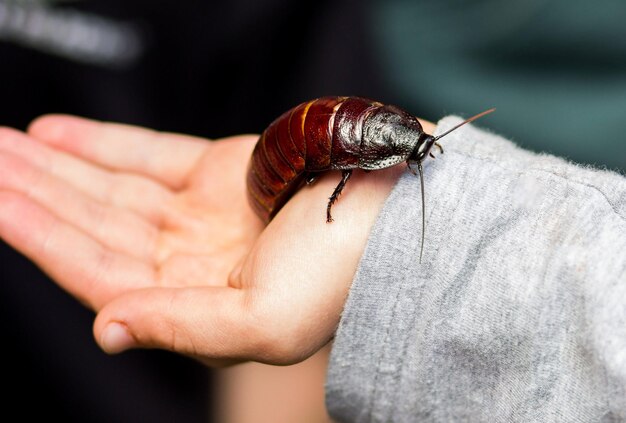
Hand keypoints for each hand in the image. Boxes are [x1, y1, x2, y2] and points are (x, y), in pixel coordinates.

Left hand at [0, 115, 432, 364]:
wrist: (397, 216)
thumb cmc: (344, 275)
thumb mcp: (266, 323)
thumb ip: (183, 328)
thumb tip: (106, 329)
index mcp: (195, 304)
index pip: (99, 273)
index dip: (44, 239)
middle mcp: (188, 262)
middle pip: (94, 225)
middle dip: (35, 195)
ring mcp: (199, 214)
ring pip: (110, 188)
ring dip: (56, 167)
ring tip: (2, 146)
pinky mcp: (216, 171)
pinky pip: (147, 155)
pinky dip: (102, 144)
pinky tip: (56, 135)